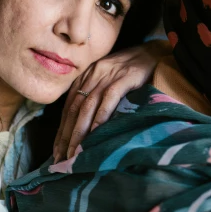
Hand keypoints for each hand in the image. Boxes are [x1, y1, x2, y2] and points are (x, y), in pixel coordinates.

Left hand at [54, 40, 170, 161]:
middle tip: (61, 159)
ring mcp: (108, 76)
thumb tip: (84, 126)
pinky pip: (109, 99)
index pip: (68, 108)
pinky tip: (96, 133)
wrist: (153, 52)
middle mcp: (92, 75)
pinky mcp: (125, 77)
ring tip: (75, 153)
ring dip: (79, 132)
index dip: (61, 131)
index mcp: (85, 77)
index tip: (56, 152)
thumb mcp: (107, 80)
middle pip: (74, 109)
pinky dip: (101, 116)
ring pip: (87, 106)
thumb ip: (95, 96)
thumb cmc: (131, 69)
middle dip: (66, 136)